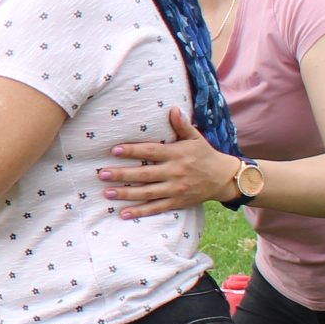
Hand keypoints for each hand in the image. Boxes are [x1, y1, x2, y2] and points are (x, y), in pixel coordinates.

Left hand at [99, 107, 233, 219]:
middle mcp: (175, 172)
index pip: (151, 152)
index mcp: (177, 154)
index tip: (114, 150)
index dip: (133, 151)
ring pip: (147, 193)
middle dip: (122, 175)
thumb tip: (172, 109)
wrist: (223, 178)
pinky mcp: (177, 202)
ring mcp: (175, 189)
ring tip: (107, 193)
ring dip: (126, 194)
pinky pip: (156, 208)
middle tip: (102, 174)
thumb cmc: (204, 155)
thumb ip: (182, 125)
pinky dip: (140, 212)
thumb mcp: (196, 138)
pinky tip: (123, 214)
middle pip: (145, 174)